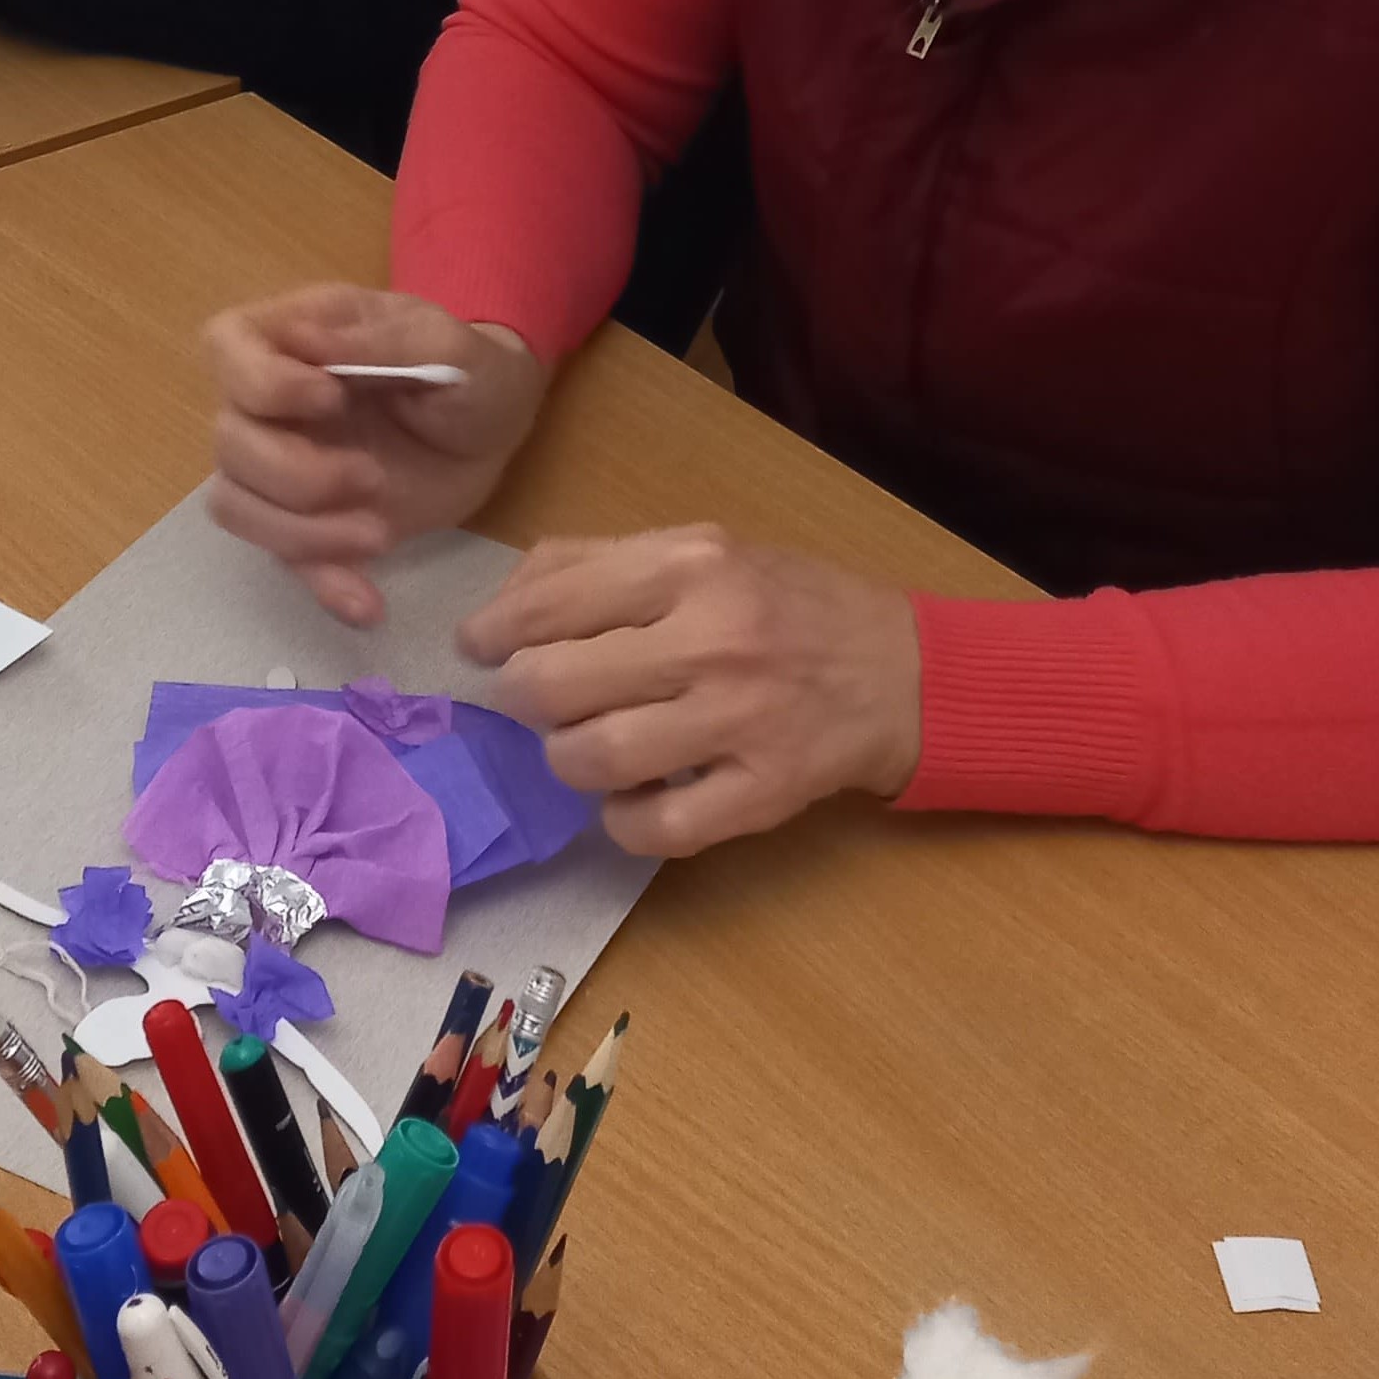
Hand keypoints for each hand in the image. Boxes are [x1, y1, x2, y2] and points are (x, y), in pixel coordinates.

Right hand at [203, 286, 547, 624]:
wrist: (496, 426)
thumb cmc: (469, 367)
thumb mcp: (446, 342)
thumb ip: (380, 341)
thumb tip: (302, 341)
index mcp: (298, 336)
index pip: (228, 345)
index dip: (262, 381)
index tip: (330, 400)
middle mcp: (274, 402)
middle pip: (228, 441)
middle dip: (293, 472)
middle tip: (372, 477)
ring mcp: (285, 464)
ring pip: (236, 505)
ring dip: (300, 532)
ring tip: (381, 533)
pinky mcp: (311, 520)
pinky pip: (285, 559)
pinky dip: (322, 583)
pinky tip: (368, 604)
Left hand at [456, 527, 923, 857]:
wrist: (899, 670)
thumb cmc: (783, 602)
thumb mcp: (701, 550)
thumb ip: (599, 562)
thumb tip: (501, 604)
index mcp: (692, 564)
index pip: (552, 602)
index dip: (494, 632)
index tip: (478, 648)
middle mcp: (713, 638)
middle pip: (557, 685)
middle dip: (521, 698)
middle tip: (530, 700)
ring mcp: (739, 720)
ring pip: (596, 758)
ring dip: (566, 758)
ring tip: (581, 746)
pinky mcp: (763, 792)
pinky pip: (653, 828)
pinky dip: (620, 822)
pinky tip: (628, 800)